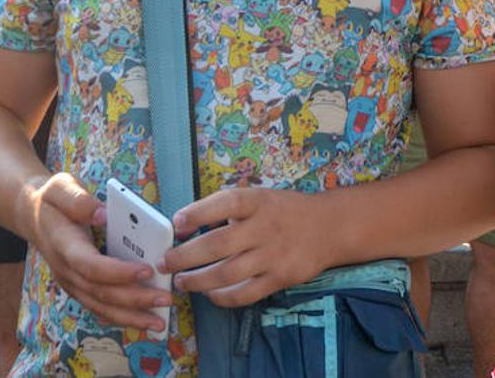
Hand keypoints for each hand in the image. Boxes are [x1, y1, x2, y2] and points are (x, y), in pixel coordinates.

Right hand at [20, 172, 170, 331]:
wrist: (32, 216)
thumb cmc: (52, 200)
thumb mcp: (60, 188)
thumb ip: (79, 200)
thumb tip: (103, 213)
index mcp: (64, 245)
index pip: (91, 265)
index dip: (118, 272)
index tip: (147, 270)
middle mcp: (66, 270)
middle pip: (100, 292)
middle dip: (134, 299)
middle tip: (166, 299)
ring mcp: (71, 282)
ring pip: (100, 306)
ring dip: (130, 317)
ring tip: (159, 323)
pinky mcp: (78, 287)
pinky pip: (98, 307)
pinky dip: (120, 318)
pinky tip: (141, 323)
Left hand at [162, 188, 333, 306]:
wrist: (329, 227)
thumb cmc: (285, 211)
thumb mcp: (261, 198)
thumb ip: (229, 208)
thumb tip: (185, 224)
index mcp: (259, 201)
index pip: (226, 203)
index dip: (198, 212)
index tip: (176, 223)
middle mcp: (265, 227)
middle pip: (218, 244)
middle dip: (185, 256)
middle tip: (165, 262)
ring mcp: (273, 255)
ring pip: (227, 273)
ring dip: (197, 280)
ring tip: (181, 281)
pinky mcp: (280, 278)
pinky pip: (245, 294)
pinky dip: (222, 297)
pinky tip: (210, 294)